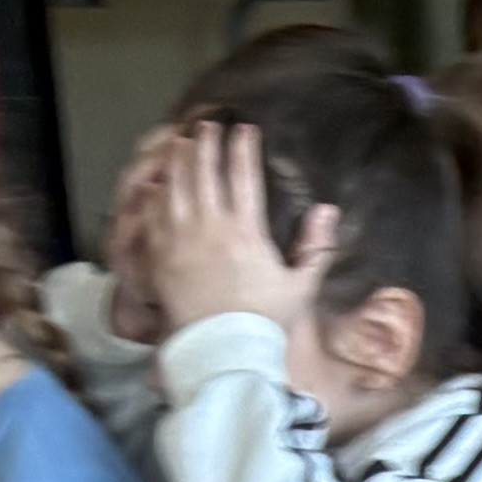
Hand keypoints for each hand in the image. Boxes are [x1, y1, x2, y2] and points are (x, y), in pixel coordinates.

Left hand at [132, 117, 334, 346]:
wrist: (223, 355)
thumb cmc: (264, 325)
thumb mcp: (300, 287)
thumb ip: (316, 247)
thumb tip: (328, 209)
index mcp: (247, 232)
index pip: (244, 174)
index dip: (243, 146)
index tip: (244, 129)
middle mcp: (211, 228)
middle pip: (204, 170)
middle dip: (206, 142)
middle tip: (207, 126)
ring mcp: (182, 240)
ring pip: (176, 185)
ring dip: (179, 159)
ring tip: (182, 143)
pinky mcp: (160, 256)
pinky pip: (153, 212)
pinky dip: (156, 191)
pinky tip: (159, 181)